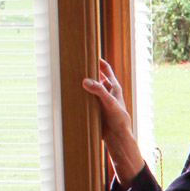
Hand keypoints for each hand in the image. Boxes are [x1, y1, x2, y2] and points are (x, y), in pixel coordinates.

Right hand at [81, 58, 144, 181]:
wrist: (117, 137)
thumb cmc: (119, 119)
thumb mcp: (110, 102)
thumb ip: (99, 91)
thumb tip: (85, 81)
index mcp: (114, 87)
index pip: (106, 69)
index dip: (99, 61)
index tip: (89, 53)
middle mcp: (107, 92)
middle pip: (96, 78)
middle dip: (88, 72)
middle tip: (75, 66)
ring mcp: (101, 100)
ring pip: (90, 89)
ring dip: (82, 86)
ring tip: (70, 79)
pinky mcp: (96, 109)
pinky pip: (86, 100)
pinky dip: (81, 97)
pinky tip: (72, 95)